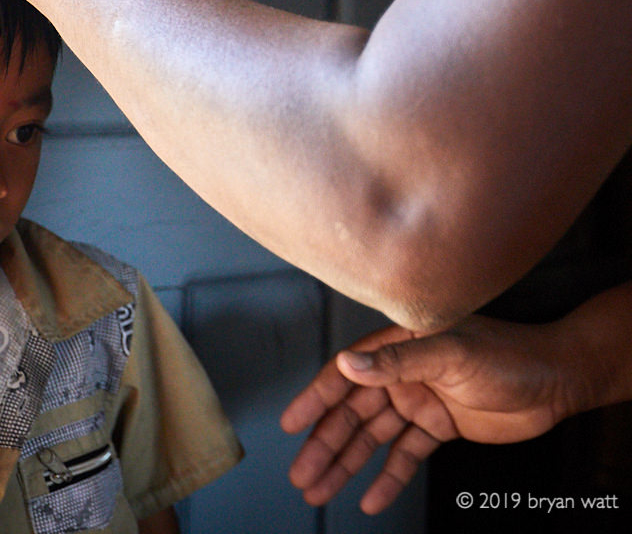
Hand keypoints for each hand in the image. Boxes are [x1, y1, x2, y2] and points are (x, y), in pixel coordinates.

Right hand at [280, 316, 573, 514]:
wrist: (555, 379)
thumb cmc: (504, 353)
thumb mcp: (449, 352)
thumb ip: (397, 361)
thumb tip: (348, 364)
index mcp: (398, 347)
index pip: (346, 375)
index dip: (315, 399)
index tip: (291, 424)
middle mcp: (402, 374)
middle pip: (353, 414)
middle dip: (325, 445)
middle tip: (302, 475)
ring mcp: (419, 401)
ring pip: (373, 439)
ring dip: (347, 465)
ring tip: (320, 491)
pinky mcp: (439, 427)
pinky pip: (406, 456)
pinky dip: (388, 478)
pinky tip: (370, 498)